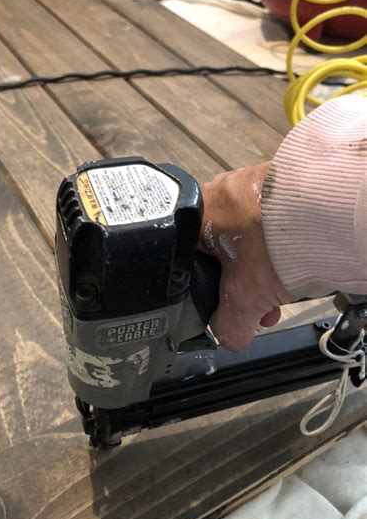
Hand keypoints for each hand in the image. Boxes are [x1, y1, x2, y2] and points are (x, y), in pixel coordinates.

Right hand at [199, 162, 290, 349]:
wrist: (327, 213)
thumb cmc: (277, 239)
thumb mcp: (243, 297)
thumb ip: (228, 324)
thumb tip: (227, 336)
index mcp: (195, 214)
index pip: (191, 260)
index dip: (212, 290)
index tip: (233, 305)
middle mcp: (218, 191)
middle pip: (224, 249)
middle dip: (245, 282)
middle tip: (263, 301)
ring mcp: (250, 183)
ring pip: (250, 236)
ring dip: (264, 266)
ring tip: (285, 284)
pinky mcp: (278, 182)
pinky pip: (271, 221)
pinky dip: (280, 244)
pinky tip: (295, 259)